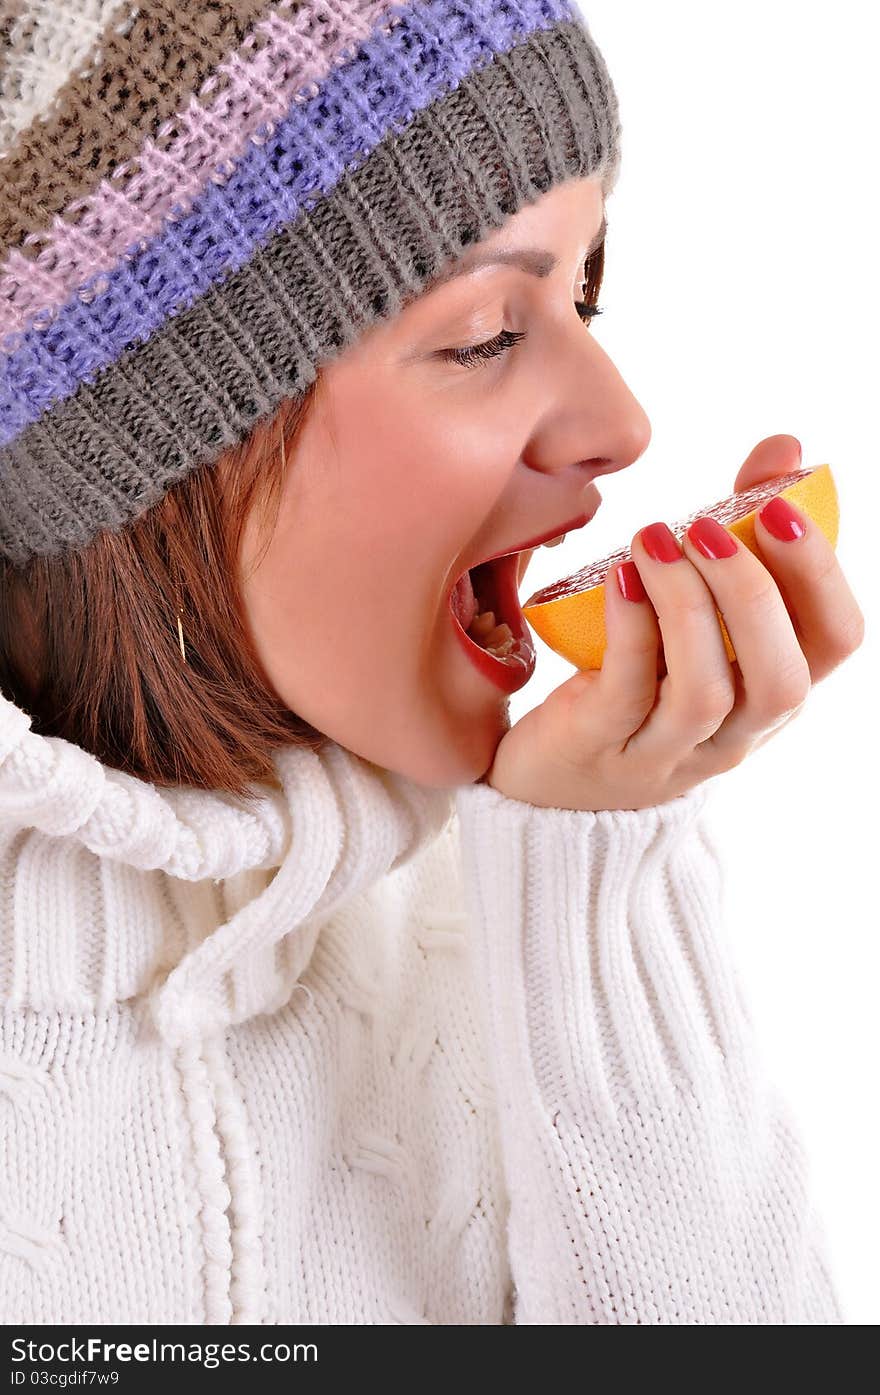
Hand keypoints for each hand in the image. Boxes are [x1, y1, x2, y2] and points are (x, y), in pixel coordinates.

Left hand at [483, 435, 865, 810]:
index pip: (835, 643)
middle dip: (754, 594)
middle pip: (781, 681)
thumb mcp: (694, 620)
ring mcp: (666, 752)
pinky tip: (618, 577)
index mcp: (769, 695)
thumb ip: (738, 535)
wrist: (550, 786)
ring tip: (652, 539)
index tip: (780, 507)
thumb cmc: (634, 682)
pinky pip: (625, 694)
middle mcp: (733, 735)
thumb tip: (783, 449)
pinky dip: (629, 630)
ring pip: (704, 692)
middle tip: (709, 526)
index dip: (821, 575)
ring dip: (686, 606)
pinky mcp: (600, 751)